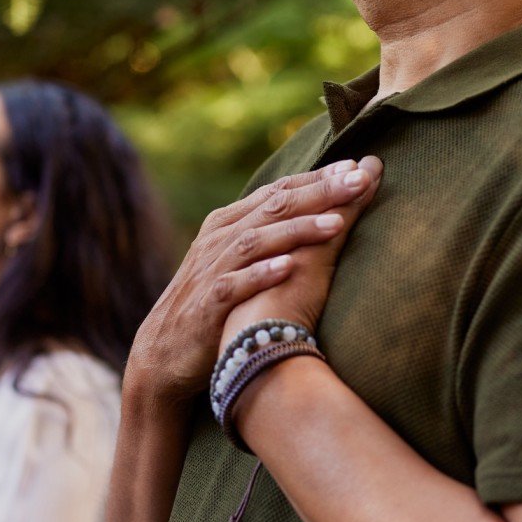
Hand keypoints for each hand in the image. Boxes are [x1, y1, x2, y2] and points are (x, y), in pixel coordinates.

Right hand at [129, 157, 381, 403]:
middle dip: (317, 193)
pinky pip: (234, 286)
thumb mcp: (235, 259)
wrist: (163, 353)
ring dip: (297, 230)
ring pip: (256, 241)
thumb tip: (317, 210)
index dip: (316, 178)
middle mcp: (219, 240)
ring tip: (337, 223)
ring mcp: (211, 272)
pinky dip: (261, 275)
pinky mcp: (206, 307)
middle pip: (272, 208)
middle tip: (358, 181)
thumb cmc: (213, 303)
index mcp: (227, 223)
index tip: (356, 168)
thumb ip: (267, 233)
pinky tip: (289, 267)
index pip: (277, 191)